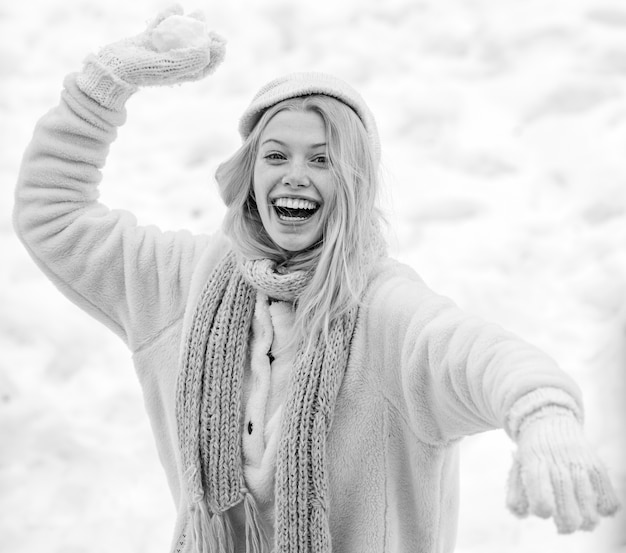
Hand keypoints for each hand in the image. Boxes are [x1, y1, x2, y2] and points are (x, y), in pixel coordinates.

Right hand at [76, 4, 225, 107]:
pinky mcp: (145, 40)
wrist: (110, 69)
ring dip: (189, 24)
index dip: (215, 56)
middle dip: (204, 37)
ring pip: (178, 36)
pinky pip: (159, 27)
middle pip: (192, 49)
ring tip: (199, 12)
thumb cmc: (138, 72)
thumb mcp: (166, 67)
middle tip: (211, 26)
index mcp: (179, 73)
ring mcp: (158, 51)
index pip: (202, 66)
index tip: (222, 43)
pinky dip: (167, 17)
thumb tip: (207, 52)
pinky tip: (177, 6)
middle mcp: (171, 62)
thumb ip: (186, 61)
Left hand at [506, 407, 620, 532]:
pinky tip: (594, 505)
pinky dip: (604, 510)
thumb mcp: (517, 467)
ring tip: (578, 517)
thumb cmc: (532, 453)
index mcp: (535, 464)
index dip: (543, 510)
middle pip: (568, 513)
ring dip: (585, 522)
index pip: (542, 499)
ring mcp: (580, 465)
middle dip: (566, 525)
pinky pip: (609, 500)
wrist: (548, 420)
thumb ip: (515, 495)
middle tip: (562, 523)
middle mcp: (558, 465)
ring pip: (590, 512)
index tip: (543, 509)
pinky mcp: (597, 466)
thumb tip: (522, 514)